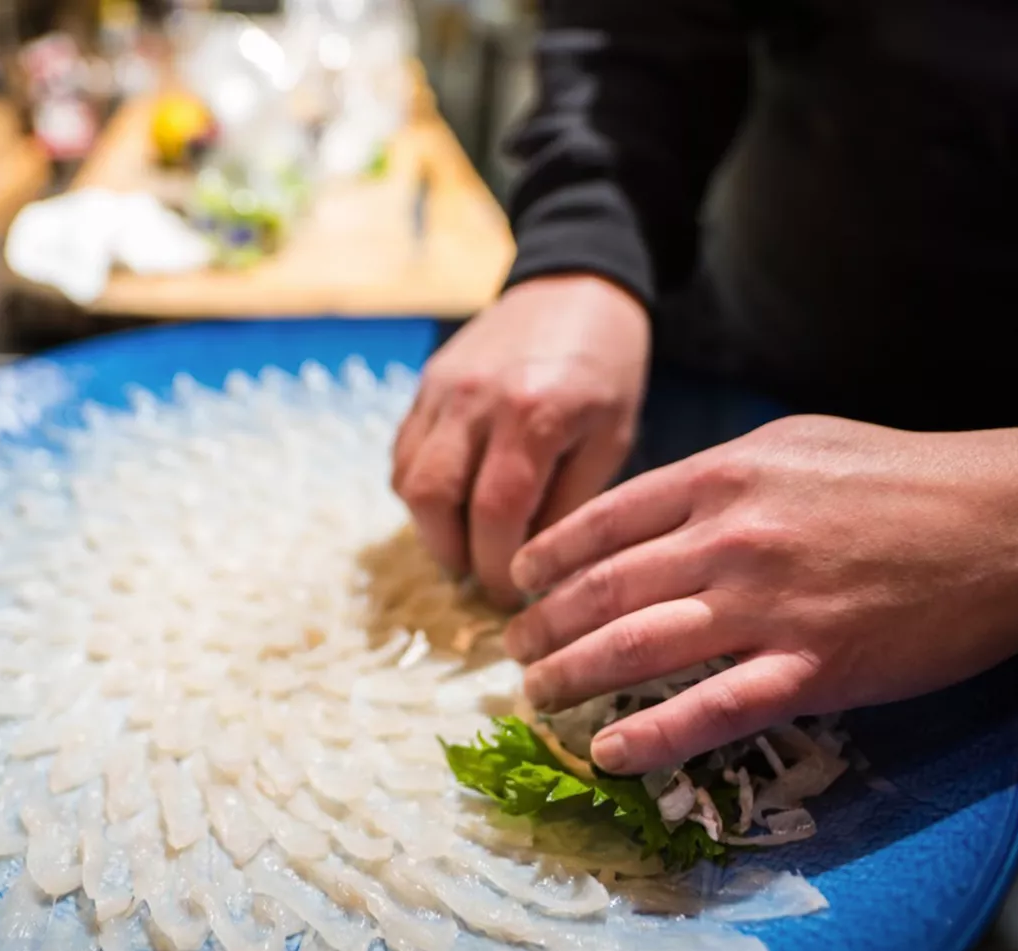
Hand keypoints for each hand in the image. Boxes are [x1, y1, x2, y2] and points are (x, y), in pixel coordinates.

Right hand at [391, 275, 649, 607]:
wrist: (573, 286)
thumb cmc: (606, 368)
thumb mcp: (612, 435)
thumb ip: (571, 501)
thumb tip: (536, 568)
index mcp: (534, 413)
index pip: (496, 512)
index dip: (496, 567)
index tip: (513, 597)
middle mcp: (475, 399)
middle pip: (434, 499)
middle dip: (454, 555)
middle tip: (482, 578)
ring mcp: (441, 389)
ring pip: (408, 479)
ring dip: (431, 527)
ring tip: (466, 544)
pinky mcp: (425, 384)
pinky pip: (404, 453)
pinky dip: (420, 490)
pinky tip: (453, 503)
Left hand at [503, 414, 1017, 773]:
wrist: (1004, 521)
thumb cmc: (903, 476)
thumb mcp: (795, 442)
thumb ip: (715, 475)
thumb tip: (652, 507)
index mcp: (722, 477)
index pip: (602, 521)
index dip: (548, 558)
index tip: (521, 582)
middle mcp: (729, 539)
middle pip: (604, 589)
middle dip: (543, 625)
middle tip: (512, 649)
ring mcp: (767, 607)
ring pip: (637, 647)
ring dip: (572, 676)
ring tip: (537, 695)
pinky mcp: (811, 669)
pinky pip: (710, 711)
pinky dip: (650, 737)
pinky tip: (609, 753)